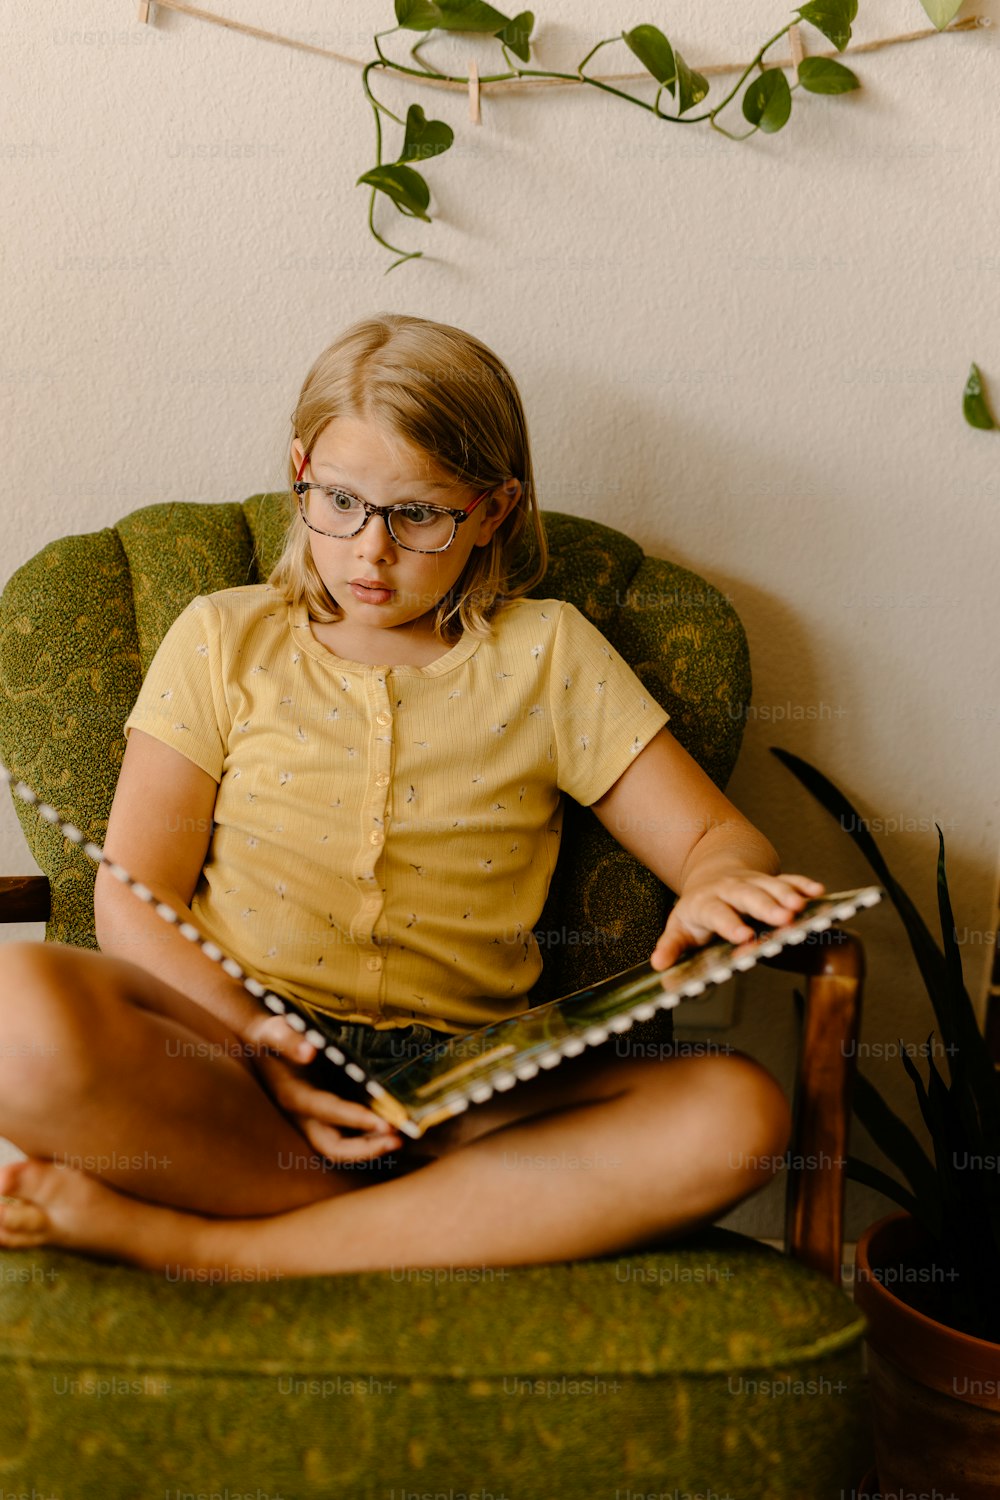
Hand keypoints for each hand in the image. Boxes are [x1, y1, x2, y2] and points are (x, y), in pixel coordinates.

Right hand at [241, 1012, 403, 1164]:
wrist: (264, 1043)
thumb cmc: (272, 1034)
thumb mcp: (274, 1031)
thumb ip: (287, 1040)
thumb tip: (308, 1052)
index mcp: (294, 1096)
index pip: (326, 1112)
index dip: (354, 1118)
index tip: (382, 1123)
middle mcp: (304, 1116)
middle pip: (333, 1147)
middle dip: (365, 1149)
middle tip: (397, 1140)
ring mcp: (316, 1119)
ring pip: (343, 1146)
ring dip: (371, 1147)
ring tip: (401, 1138)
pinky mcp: (327, 1115)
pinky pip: (349, 1135)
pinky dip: (369, 1136)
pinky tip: (393, 1127)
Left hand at [651, 869, 824, 971]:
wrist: (712, 875)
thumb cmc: (698, 909)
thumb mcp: (679, 927)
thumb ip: (672, 946)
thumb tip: (659, 964)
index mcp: (706, 903)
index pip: (718, 913)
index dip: (730, 924)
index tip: (743, 936)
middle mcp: (730, 890)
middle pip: (749, 896)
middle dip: (766, 907)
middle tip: (784, 918)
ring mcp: (752, 883)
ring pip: (771, 886)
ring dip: (788, 895)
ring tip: (802, 907)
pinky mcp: (770, 881)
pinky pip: (788, 880)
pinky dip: (803, 885)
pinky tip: (817, 892)